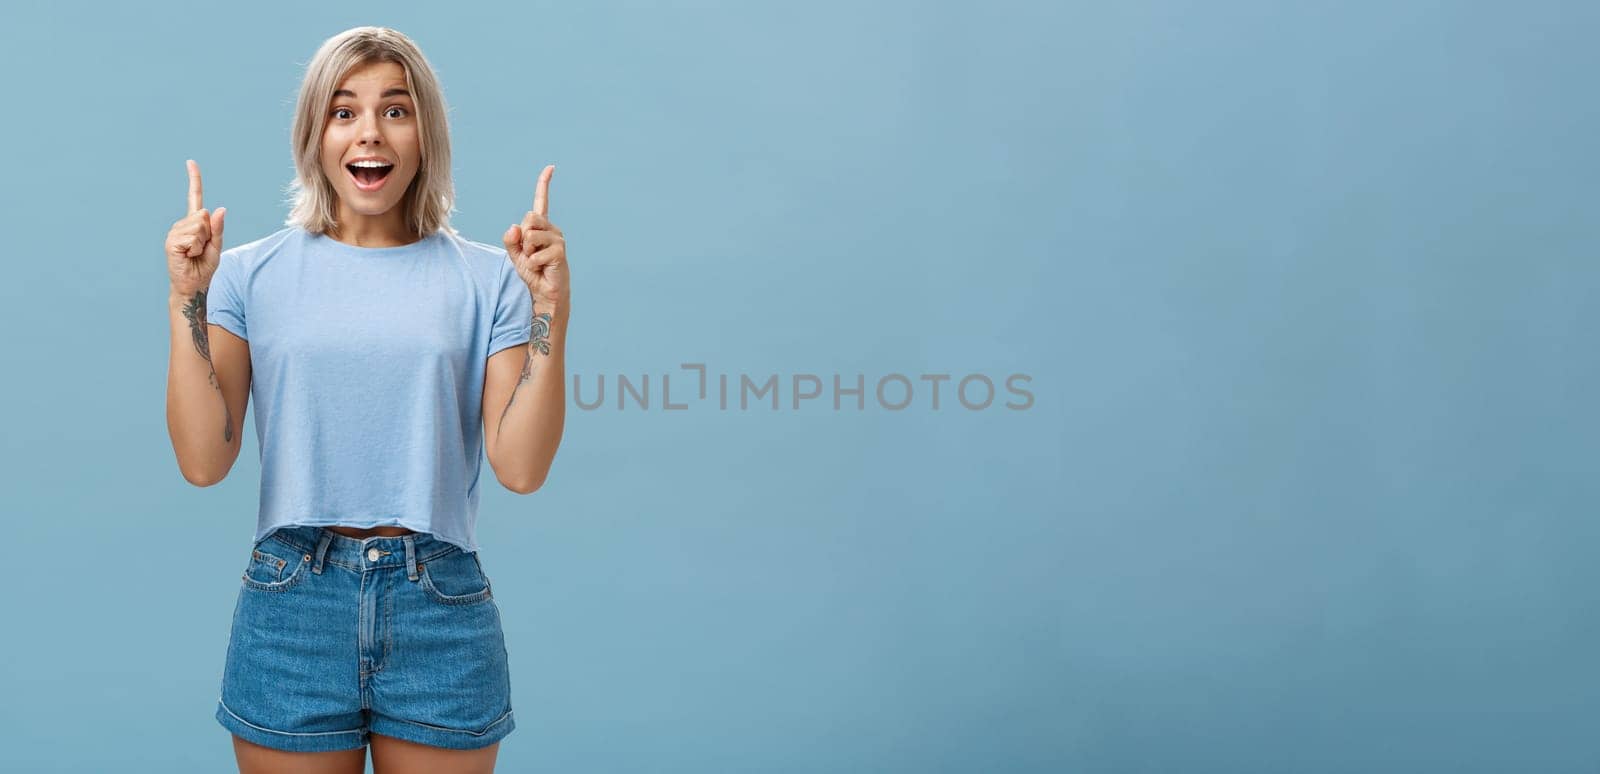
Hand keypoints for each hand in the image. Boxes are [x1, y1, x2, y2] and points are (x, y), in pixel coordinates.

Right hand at [165, 159, 226, 296]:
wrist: (193, 284)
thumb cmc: (204, 266)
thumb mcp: (217, 245)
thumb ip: (218, 228)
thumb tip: (220, 209)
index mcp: (194, 223)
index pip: (195, 197)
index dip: (194, 180)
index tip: (190, 162)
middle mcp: (182, 224)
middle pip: (203, 216)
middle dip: (208, 234)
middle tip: (201, 249)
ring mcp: (174, 232)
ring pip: (198, 227)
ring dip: (201, 243)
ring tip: (194, 253)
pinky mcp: (171, 242)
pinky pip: (192, 237)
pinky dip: (195, 248)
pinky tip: (188, 255)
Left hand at [501, 164, 568, 313]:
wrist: (544, 292)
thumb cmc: (532, 271)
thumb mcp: (515, 253)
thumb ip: (510, 239)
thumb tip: (515, 227)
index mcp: (540, 226)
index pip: (542, 201)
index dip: (544, 184)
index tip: (551, 167)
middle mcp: (552, 229)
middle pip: (529, 217)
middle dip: (523, 236)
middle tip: (529, 252)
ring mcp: (558, 239)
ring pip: (531, 235)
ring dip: (527, 252)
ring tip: (535, 261)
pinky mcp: (559, 252)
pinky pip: (535, 254)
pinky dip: (532, 264)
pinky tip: (541, 269)